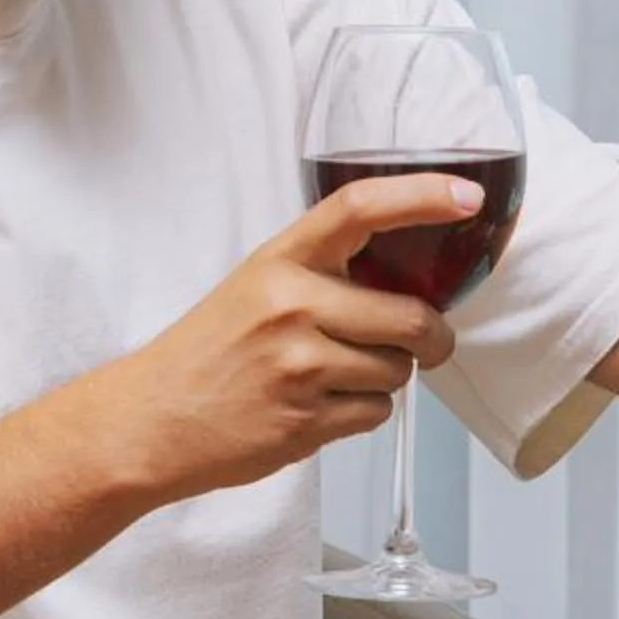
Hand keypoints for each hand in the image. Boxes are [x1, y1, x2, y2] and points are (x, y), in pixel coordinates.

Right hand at [108, 170, 477, 501]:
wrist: (151, 420)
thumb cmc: (210, 352)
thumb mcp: (256, 286)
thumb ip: (324, 274)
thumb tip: (412, 281)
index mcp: (280, 261)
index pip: (360, 209)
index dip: (422, 197)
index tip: (466, 198)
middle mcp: (291, 306)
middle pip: (410, 317)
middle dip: (432, 338)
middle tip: (428, 343)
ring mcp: (298, 366)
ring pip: (397, 371)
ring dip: (386, 378)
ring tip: (337, 377)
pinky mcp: (304, 421)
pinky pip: (376, 414)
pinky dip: (362, 413)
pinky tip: (320, 406)